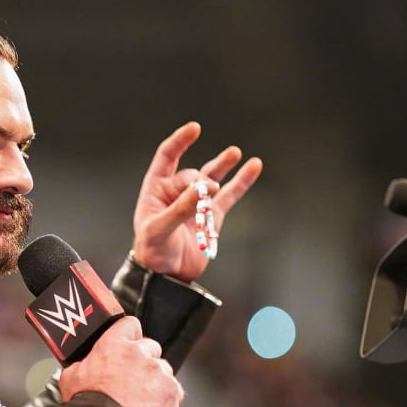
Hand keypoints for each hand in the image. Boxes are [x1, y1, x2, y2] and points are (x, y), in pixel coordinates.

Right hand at [58, 316, 182, 406]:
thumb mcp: (71, 377)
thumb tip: (84, 364)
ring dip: (155, 382)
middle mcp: (139, 353)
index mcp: (114, 344)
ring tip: (140, 401)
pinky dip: (166, 400)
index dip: (130, 336)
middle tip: (132, 381)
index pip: (131, 325)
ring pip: (163, 371)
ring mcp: (158, 372)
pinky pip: (175, 391)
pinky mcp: (172, 391)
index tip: (129, 346)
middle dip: (144, 362)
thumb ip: (84, 364)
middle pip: (150, 348)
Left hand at [132, 122, 262, 281]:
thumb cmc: (152, 252)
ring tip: (235, 152)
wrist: (164, 277)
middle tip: (208, 193)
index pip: (168, 156)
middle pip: (194, 175)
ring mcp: (196, 203)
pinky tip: (254, 166)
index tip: (195, 129)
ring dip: (223, 165)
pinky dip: (241, 182)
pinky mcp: (212, 216)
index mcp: (156, 189)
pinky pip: (229, 195)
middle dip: (202, 182)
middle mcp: (176, 192)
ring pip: (212, 178)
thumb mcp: (160, 229)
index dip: (180, 141)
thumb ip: (181, 208)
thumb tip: (204, 187)